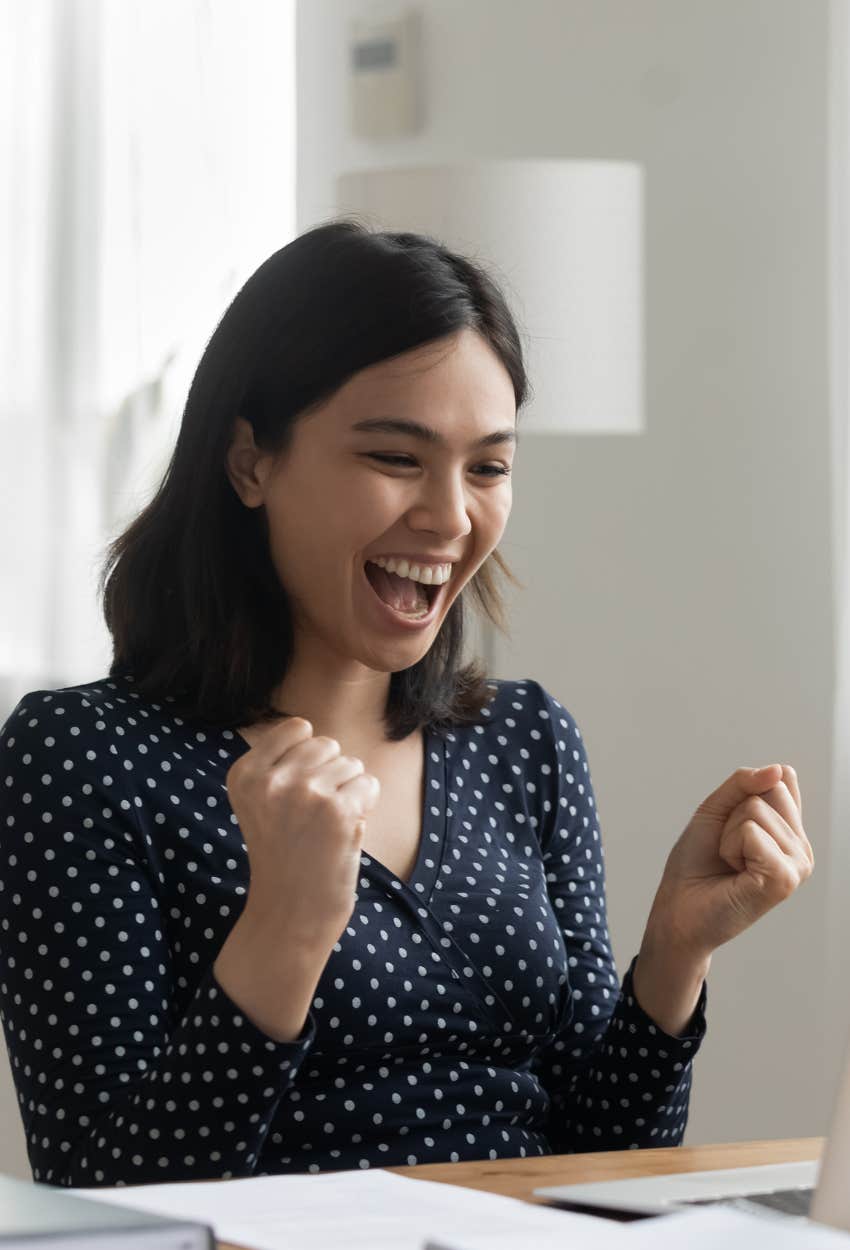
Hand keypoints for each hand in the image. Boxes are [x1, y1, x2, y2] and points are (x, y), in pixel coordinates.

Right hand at [224, 717, 380, 951]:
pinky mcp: (339, 810)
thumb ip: (278, 763)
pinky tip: (346, 831)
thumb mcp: (258, 802)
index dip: (309, 759)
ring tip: (327, 826)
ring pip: (351, 764)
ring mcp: (305, 793)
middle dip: (331, 774)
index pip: (297, 728)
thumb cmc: (283, 853)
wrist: (291, 913)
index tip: (297, 794)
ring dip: (349, 792)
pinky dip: (366, 805)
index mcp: (244, 774)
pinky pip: (369, 784)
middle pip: (326, 744)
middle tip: (315, 816)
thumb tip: (311, 729)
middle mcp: (270, 780)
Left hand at [644, 764, 813, 960]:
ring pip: (756, 809)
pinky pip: (753, 833)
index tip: (730, 824)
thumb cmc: (696, 862)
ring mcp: (797, 865)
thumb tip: (780, 770)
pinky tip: (734, 872)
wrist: (678, 906)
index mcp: (790, 830)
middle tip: (727, 848)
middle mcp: (800, 847)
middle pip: (770, 789)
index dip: (743, 792)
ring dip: (729, 834)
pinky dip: (730, 847)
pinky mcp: (784, 879)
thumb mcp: (716, 808)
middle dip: (733, 813)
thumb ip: (744, 783)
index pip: (779, 777)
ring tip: (730, 862)